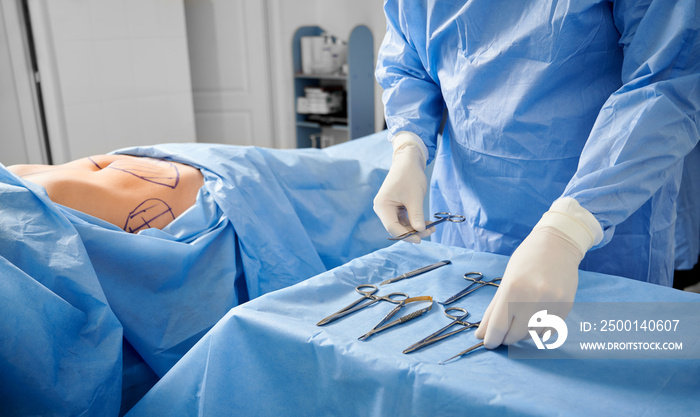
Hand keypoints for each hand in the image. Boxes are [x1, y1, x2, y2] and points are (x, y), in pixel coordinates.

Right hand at [374, 132, 430, 243]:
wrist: (408, 161)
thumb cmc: (410, 176)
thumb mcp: (415, 197)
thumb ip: (416, 215)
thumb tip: (420, 231)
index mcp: (382, 206)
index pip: (392, 227)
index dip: (406, 235)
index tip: (420, 239)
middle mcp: (382, 209)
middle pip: (397, 228)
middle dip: (413, 231)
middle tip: (431, 231)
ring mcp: (388, 209)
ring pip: (402, 225)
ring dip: (416, 227)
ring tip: (432, 227)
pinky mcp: (395, 207)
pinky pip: (404, 219)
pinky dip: (415, 221)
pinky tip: (427, 223)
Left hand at [474, 198, 602, 347]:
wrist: (558, 245)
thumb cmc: (526, 261)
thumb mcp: (505, 281)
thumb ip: (493, 310)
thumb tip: (481, 335)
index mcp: (512, 289)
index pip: (498, 327)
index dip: (491, 339)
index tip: (488, 343)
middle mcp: (533, 298)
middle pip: (514, 336)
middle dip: (506, 337)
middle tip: (504, 331)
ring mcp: (552, 304)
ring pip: (532, 336)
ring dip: (522, 334)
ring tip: (520, 320)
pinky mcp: (565, 307)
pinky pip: (548, 331)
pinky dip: (538, 330)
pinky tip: (535, 318)